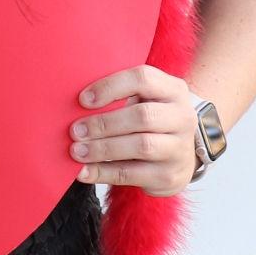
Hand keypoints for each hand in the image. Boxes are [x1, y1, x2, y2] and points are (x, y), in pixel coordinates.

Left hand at [71, 65, 198, 196]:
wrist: (178, 156)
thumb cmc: (150, 119)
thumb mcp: (143, 99)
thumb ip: (118, 94)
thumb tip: (73, 102)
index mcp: (173, 90)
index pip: (143, 79)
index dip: (110, 87)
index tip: (83, 100)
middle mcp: (182, 117)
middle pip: (143, 116)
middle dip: (104, 123)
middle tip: (75, 130)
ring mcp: (180, 148)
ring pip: (141, 146)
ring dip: (103, 148)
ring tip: (77, 151)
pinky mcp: (170, 175)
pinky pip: (133, 174)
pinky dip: (104, 172)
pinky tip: (84, 171)